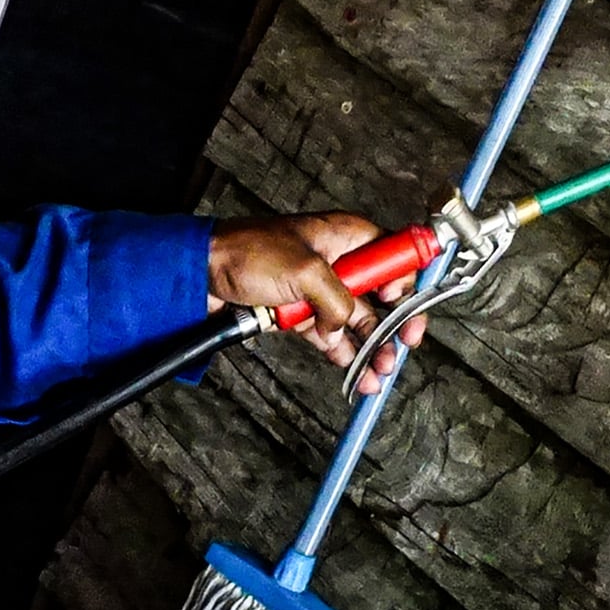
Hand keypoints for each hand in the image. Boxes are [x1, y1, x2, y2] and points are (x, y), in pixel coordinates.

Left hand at [208, 212, 426, 394]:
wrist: (203, 274)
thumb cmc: (248, 254)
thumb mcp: (305, 272)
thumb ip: (338, 301)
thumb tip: (345, 326)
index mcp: (344, 236)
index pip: (392, 254)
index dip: (405, 279)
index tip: (406, 305)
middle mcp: (338, 261)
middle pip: (380, 293)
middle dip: (392, 323)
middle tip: (403, 345)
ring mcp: (319, 289)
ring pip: (357, 320)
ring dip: (372, 345)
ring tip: (380, 369)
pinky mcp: (302, 313)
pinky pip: (332, 335)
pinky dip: (345, 354)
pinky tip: (358, 373)